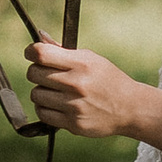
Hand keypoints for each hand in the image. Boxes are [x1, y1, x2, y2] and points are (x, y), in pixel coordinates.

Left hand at [24, 41, 149, 140]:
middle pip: (34, 74)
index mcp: (81, 64)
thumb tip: (40, 36)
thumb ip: (63, 50)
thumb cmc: (108, 79)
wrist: (129, 108)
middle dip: (36, 72)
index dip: (31, 52)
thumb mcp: (91, 59)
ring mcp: (74, 106)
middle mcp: (76, 84)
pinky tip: (56, 104)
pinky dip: (45, 108)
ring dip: (41, 91)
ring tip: (55, 91)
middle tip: (47, 74)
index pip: (41, 54)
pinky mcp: (73, 124)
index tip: (31, 53)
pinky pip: (43, 114)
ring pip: (36, 95)